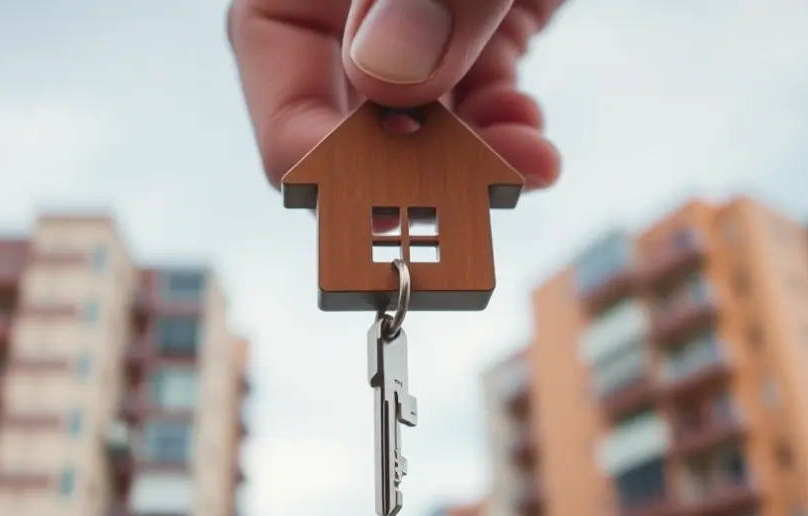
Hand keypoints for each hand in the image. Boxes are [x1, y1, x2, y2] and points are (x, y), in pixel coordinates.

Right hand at [228, 0, 563, 190]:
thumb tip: (389, 74)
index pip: (276, 67)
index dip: (317, 150)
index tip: (375, 201)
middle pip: (342, 110)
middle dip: (406, 169)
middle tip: (465, 204)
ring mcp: (410, 9)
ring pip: (415, 120)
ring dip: (468, 160)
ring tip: (527, 163)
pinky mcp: (472, 18)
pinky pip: (469, 97)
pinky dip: (499, 130)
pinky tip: (531, 139)